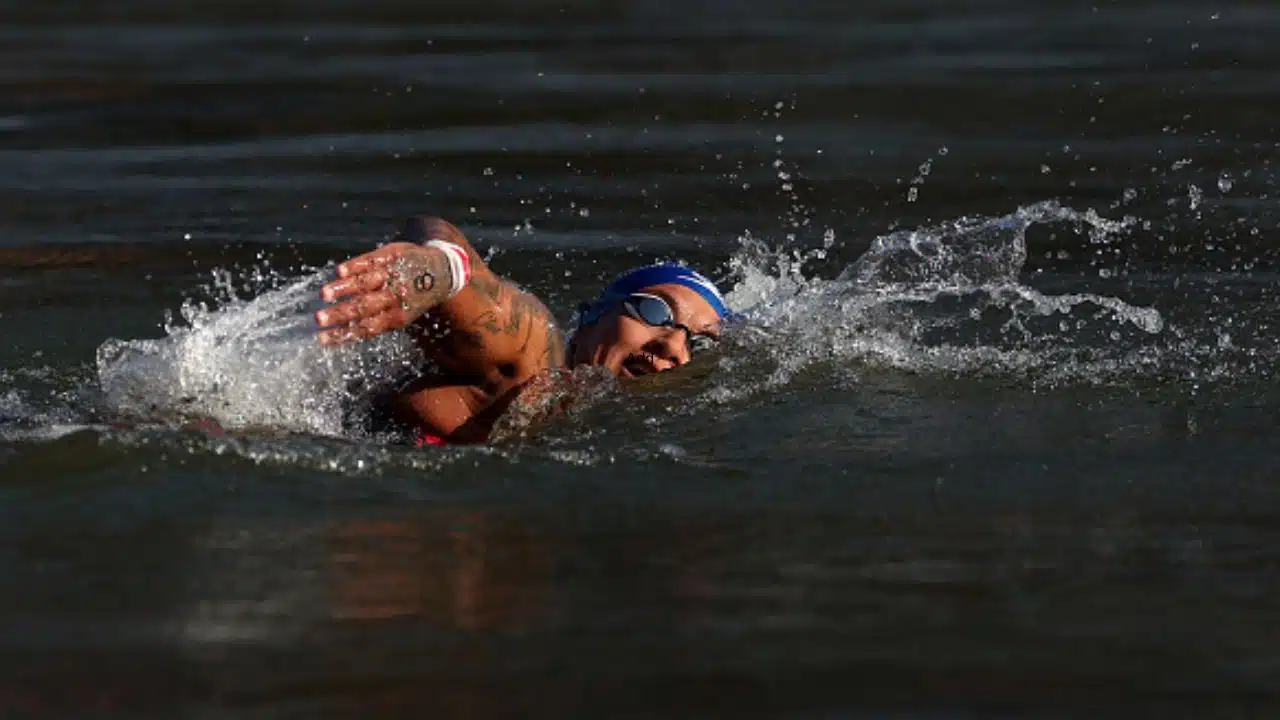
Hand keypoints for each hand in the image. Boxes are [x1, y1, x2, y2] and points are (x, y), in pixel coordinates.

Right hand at [314, 242, 447, 345]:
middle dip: (340, 314)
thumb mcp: (402, 314)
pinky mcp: (393, 255)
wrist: (441, 271)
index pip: (365, 328)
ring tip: (323, 294)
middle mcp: (395, 296)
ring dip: (344, 288)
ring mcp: (394, 275)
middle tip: (318, 319)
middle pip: (364, 307)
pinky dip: (356, 266)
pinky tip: (339, 271)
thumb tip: (339, 333)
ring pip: (366, 283)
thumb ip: (375, 321)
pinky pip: (372, 260)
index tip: (321, 338)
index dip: (343, 334)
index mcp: (397, 316)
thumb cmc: (411, 297)